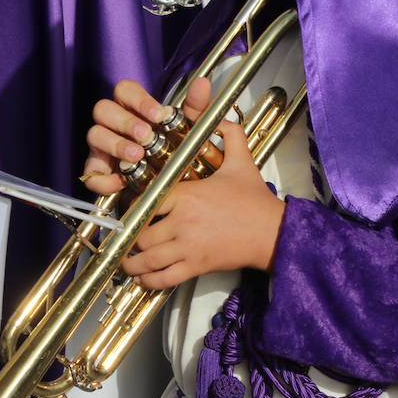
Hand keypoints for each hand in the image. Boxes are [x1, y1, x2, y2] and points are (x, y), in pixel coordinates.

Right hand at [82, 78, 210, 195]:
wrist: (172, 180)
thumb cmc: (175, 146)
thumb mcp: (189, 126)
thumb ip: (196, 105)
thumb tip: (203, 83)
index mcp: (131, 106)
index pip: (125, 89)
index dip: (139, 100)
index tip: (159, 115)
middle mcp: (113, 122)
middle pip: (103, 109)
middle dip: (125, 122)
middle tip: (146, 136)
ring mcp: (102, 145)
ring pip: (95, 134)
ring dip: (115, 145)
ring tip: (137, 156)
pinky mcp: (98, 171)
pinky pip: (91, 173)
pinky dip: (104, 179)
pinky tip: (122, 181)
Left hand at [121, 90, 284, 289]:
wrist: (273, 232)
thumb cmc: (254, 199)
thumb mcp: (242, 161)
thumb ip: (229, 134)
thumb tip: (220, 116)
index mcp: (187, 194)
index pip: (146, 202)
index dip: (133, 208)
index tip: (129, 211)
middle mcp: (182, 221)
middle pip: (141, 234)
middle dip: (130, 238)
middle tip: (124, 238)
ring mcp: (188, 247)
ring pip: (148, 259)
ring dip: (133, 264)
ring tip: (126, 262)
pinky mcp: (197, 267)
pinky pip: (164, 278)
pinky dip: (149, 281)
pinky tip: (143, 279)